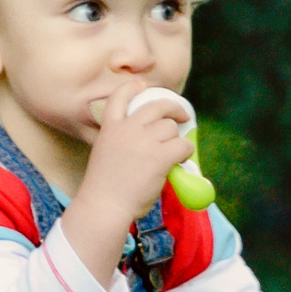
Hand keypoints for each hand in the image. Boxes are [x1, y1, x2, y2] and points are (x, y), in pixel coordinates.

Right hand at [72, 78, 197, 232]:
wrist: (104, 206)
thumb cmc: (104, 189)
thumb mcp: (106, 154)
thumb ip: (124, 141)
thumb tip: (152, 138)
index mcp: (110, 127)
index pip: (120, 96)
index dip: (133, 87)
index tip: (143, 86)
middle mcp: (127, 128)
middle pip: (157, 106)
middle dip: (173, 108)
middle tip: (182, 117)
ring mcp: (144, 140)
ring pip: (171, 128)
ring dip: (176, 139)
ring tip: (173, 154)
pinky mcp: (160, 156)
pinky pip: (183, 145)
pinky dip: (186, 153)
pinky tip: (181, 162)